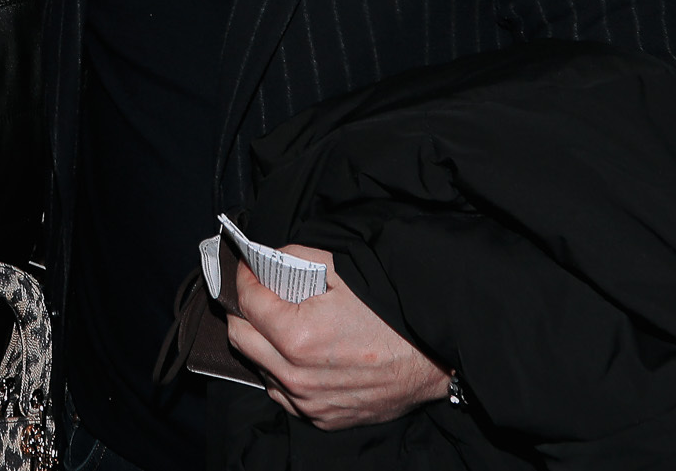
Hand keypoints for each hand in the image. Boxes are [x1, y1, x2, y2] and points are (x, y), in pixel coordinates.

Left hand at [226, 245, 449, 429]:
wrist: (434, 361)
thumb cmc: (393, 314)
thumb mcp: (344, 270)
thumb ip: (296, 258)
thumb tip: (266, 258)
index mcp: (299, 336)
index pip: (246, 301)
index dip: (244, 277)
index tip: (249, 268)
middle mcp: (296, 376)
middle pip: (241, 336)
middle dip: (245, 310)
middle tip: (261, 293)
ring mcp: (308, 402)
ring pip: (258, 367)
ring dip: (263, 342)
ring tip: (285, 322)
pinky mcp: (321, 417)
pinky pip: (282, 393)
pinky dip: (283, 371)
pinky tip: (303, 353)